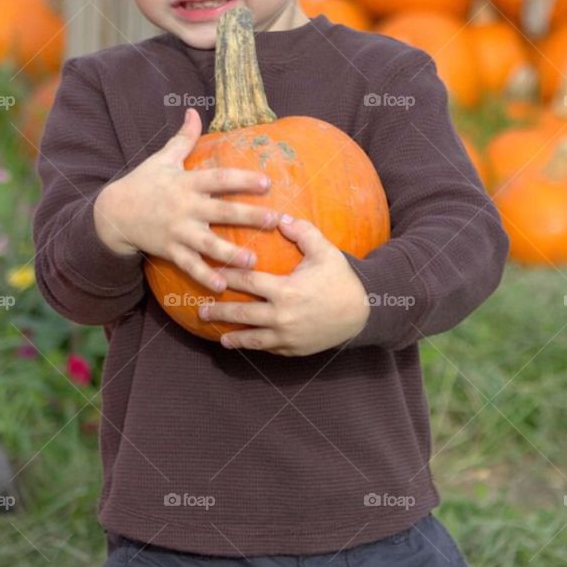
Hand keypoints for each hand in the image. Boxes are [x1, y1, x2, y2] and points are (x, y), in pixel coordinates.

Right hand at [93, 108, 280, 292]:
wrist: (113, 213)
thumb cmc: (143, 183)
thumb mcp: (162, 158)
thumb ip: (183, 138)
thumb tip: (194, 111)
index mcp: (187, 182)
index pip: (219, 178)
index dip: (242, 179)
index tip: (266, 182)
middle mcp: (185, 207)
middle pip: (221, 211)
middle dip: (248, 215)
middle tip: (274, 220)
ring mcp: (177, 231)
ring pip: (208, 243)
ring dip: (230, 253)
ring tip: (252, 261)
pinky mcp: (170, 250)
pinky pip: (189, 266)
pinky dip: (204, 276)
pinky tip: (222, 286)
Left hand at [197, 215, 371, 353]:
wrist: (365, 312)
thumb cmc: (342, 279)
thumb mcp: (325, 251)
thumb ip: (302, 232)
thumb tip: (279, 217)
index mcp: (286, 290)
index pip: (247, 282)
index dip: (227, 277)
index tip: (211, 272)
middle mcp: (282, 316)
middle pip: (242, 313)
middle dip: (219, 311)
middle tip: (201, 310)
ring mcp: (288, 336)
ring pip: (253, 338)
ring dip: (234, 336)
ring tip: (219, 336)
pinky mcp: (294, 349)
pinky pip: (269, 348)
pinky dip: (255, 346)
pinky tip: (245, 344)